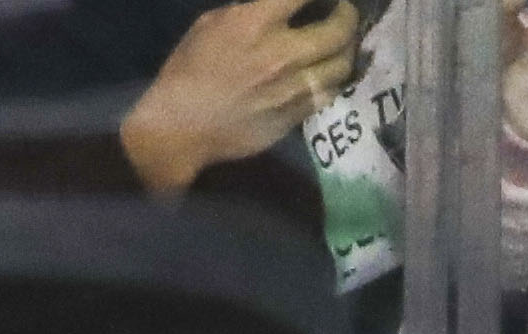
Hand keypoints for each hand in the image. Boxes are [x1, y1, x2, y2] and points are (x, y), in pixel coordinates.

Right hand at [123, 0, 361, 198]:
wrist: (180, 127)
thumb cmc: (187, 70)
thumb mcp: (209, 23)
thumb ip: (247, 11)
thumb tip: (274, 8)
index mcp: (256, 24)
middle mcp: (282, 54)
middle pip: (338, 31)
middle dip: (347, 16)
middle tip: (344, 13)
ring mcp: (291, 89)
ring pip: (341, 66)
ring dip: (347, 50)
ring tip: (343, 44)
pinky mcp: (293, 117)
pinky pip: (328, 95)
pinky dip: (334, 79)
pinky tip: (330, 73)